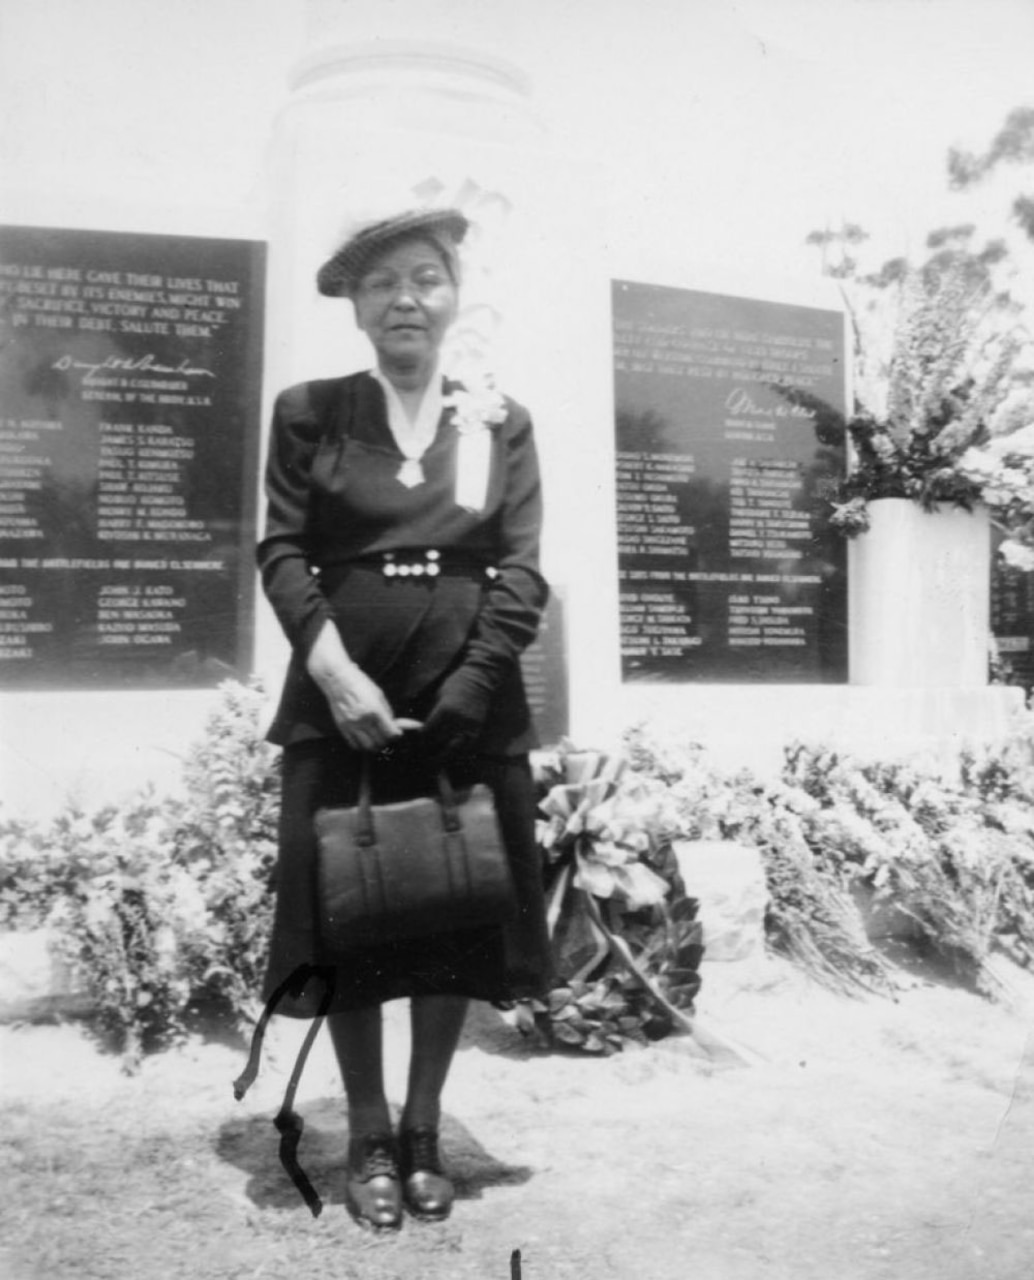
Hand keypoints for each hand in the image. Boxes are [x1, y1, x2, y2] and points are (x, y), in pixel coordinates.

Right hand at [305, 622, 413, 751]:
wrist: (338, 680)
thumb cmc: (361, 684)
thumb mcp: (379, 695)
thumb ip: (387, 712)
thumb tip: (395, 726)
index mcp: (375, 710)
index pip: (391, 733)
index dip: (397, 735)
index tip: (397, 732)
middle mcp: (363, 720)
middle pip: (381, 742)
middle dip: (387, 740)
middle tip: (387, 735)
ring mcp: (352, 725)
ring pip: (368, 747)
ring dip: (375, 745)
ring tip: (377, 738)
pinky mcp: (342, 727)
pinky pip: (355, 745)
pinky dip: (362, 745)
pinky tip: (365, 738)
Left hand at [421, 664, 495, 762]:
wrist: (480, 678)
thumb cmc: (456, 684)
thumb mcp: (439, 696)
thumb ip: (432, 714)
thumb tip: (422, 730)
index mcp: (445, 711)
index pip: (428, 733)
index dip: (420, 741)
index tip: (414, 745)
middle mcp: (457, 721)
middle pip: (440, 744)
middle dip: (429, 752)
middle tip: (421, 758)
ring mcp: (469, 726)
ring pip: (454, 750)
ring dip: (444, 758)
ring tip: (435, 763)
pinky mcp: (478, 729)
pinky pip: (466, 747)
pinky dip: (457, 753)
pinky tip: (450, 756)